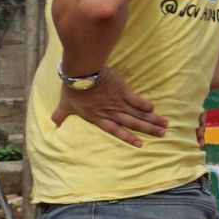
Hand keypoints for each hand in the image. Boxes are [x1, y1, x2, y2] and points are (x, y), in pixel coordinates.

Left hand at [52, 68, 167, 146]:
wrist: (81, 75)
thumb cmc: (72, 90)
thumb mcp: (65, 104)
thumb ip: (61, 115)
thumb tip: (53, 122)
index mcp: (98, 118)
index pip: (116, 130)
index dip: (128, 138)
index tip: (141, 144)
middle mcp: (111, 112)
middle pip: (132, 123)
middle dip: (148, 129)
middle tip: (162, 134)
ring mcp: (118, 102)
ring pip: (138, 113)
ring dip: (151, 119)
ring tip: (164, 124)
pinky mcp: (123, 90)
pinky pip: (136, 100)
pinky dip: (145, 105)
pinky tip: (154, 109)